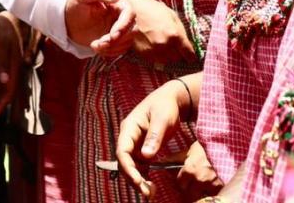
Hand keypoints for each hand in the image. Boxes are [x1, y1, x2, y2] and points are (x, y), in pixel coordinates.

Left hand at [0, 11, 23, 119]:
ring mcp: (13, 64)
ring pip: (6, 86)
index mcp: (16, 64)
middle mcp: (17, 67)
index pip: (10, 88)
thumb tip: (4, 81)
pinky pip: (4, 79)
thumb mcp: (2, 43)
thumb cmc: (6, 26)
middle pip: (9, 91)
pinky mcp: (9, 60)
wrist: (12, 12)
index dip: (2, 102)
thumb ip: (3, 62)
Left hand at [64, 0, 134, 55]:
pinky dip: (110, 52)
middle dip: (118, 40)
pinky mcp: (115, 38)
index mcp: (117, 1)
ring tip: (95, 45)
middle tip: (101, 43)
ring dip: (112, 47)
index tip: (112, 35)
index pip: (130, 13)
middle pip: (132, 29)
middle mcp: (121, 14)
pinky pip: (120, 48)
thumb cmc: (76, 2)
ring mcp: (119, 27)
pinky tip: (96, 47)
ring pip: (127, 41)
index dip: (124, 25)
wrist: (68, 17)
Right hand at [117, 78, 189, 196]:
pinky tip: (152, 186)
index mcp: (129, 127)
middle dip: (133, 178)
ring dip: (138, 180)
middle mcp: (129, 137)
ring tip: (151, 193)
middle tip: (148, 193)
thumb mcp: (162, 118)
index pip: (122, 151)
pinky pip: (139, 166)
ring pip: (131, 167)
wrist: (172, 101)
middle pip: (125, 162)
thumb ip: (154, 136)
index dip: (128, 167)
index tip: (138, 181)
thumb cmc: (166, 106)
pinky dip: (143, 177)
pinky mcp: (142, 149)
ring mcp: (135, 144)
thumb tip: (146, 156)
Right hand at [123, 0, 195, 64]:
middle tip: (174, 45)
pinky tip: (154, 45)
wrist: (129, 11)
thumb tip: (187, 43)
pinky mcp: (144, 54)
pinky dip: (158, 56)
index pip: (189, 55)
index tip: (190, 54)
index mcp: (175, 35)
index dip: (191, 55)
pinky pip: (156, 61)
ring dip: (168, 56)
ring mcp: (154, 51)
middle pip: (178, 59)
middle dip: (178, 53)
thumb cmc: (151, 9)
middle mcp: (165, 45)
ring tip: (163, 45)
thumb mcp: (171, 14)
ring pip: (167, 62)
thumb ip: (181, 30)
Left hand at [177, 140, 221, 199]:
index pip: (180, 184)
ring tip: (200, 185)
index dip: (181, 182)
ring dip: (199, 192)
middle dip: (189, 191)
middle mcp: (199, 179)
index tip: (183, 180)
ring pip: (200, 196)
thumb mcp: (189, 150)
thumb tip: (162, 161)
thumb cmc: (205, 147)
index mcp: (190, 169)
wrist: (224, 145)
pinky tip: (209, 185)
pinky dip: (210, 192)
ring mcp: (211, 185)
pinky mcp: (220, 187)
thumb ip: (176, 158)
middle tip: (191, 185)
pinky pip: (212, 195)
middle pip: (189, 194)